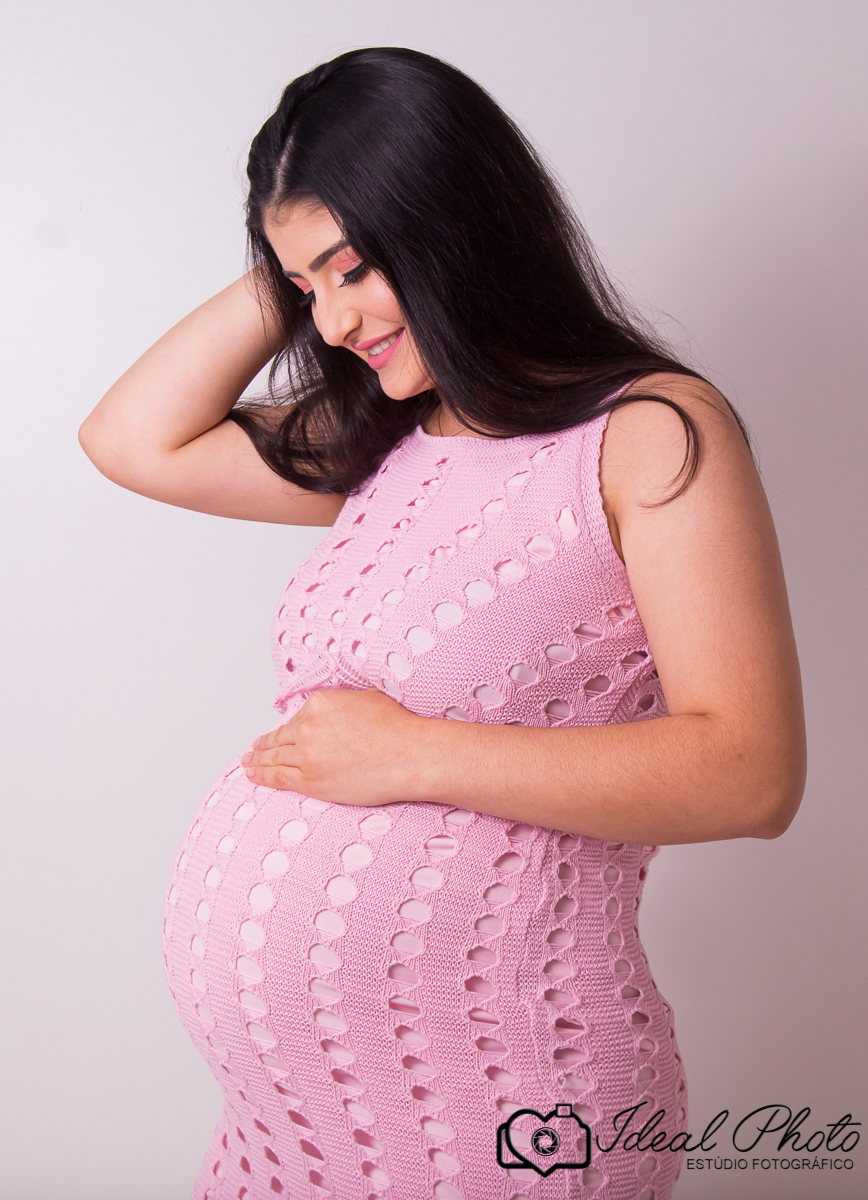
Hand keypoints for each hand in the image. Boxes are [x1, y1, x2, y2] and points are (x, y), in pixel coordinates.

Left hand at [241, 687, 430, 805]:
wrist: (409, 756)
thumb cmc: (397, 728)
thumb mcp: (367, 698)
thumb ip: (343, 702)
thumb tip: (338, 709)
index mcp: (320, 704)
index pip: (298, 717)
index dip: (289, 727)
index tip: (279, 733)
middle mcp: (309, 727)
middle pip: (281, 737)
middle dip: (265, 743)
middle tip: (254, 747)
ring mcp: (307, 755)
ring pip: (275, 758)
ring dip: (258, 760)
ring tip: (248, 761)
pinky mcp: (311, 781)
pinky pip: (278, 779)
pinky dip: (262, 776)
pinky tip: (252, 774)